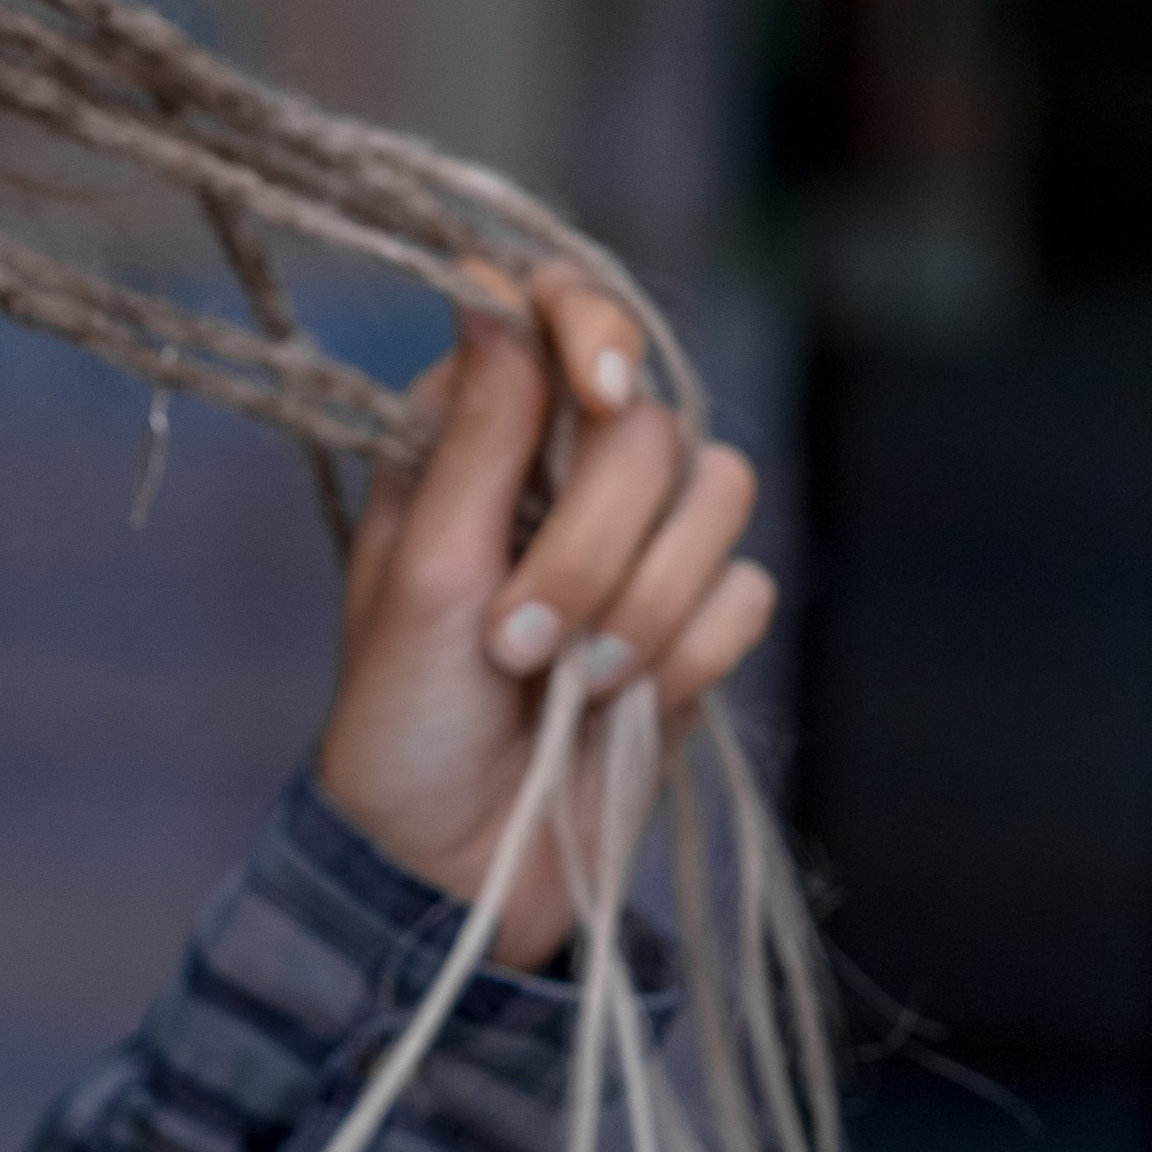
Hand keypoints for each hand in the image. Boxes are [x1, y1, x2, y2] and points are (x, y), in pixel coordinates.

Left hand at [312, 268, 772, 968]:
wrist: (456, 868)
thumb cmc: (403, 721)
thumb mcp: (423, 575)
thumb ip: (475, 434)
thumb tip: (488, 283)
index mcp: (473, 432)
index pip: (559, 311)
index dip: (597, 328)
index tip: (600, 393)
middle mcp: (559, 468)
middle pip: (650, 426)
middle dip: (594, 546)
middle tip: (517, 640)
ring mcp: (635, 543)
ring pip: (720, 496)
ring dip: (644, 605)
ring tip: (568, 683)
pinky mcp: (693, 621)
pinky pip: (747, 591)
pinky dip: (688, 655)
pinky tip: (624, 705)